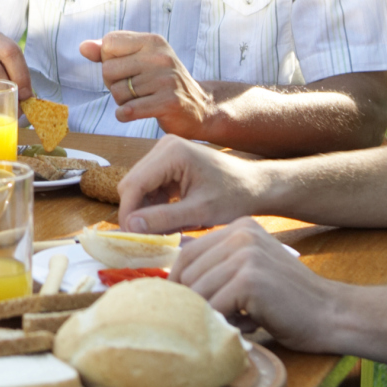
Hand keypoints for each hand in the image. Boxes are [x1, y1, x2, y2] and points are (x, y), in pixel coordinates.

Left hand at [81, 31, 212, 134]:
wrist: (199, 107)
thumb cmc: (161, 82)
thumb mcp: (139, 60)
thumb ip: (108, 52)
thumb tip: (83, 47)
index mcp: (152, 41)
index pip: (108, 43)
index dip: (109, 60)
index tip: (127, 69)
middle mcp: (160, 57)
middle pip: (108, 70)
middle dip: (114, 84)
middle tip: (135, 89)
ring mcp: (166, 79)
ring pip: (117, 93)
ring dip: (123, 102)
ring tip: (142, 100)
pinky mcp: (168, 102)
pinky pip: (128, 110)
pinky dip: (125, 115)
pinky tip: (135, 113)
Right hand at [118, 135, 268, 232]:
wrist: (256, 186)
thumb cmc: (234, 197)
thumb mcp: (200, 212)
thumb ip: (163, 219)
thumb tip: (130, 227)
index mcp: (171, 153)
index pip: (134, 185)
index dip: (129, 213)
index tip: (132, 239)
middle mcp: (164, 147)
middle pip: (133, 185)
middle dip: (139, 213)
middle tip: (152, 238)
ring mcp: (165, 153)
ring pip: (140, 188)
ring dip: (148, 211)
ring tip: (168, 229)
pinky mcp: (168, 163)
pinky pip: (151, 188)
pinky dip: (157, 206)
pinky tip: (173, 220)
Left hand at [175, 218, 343, 352]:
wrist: (332, 314)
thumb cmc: (288, 301)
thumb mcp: (251, 271)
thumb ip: (220, 268)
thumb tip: (172, 279)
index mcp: (239, 227)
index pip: (187, 253)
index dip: (178, 282)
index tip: (179, 304)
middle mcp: (240, 234)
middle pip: (188, 272)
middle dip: (193, 302)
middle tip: (216, 319)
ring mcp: (246, 254)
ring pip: (198, 292)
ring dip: (211, 315)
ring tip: (238, 322)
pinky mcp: (249, 279)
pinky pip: (213, 307)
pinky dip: (224, 324)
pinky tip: (248, 326)